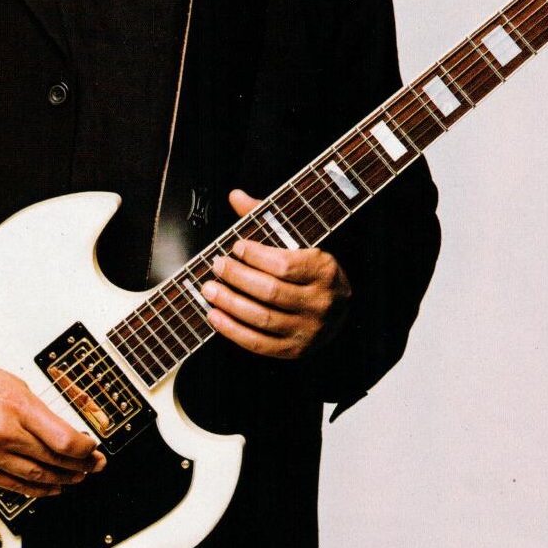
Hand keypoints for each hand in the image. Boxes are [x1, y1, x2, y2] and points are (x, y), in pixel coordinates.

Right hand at [0, 352, 104, 496]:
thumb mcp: (14, 384)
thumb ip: (38, 411)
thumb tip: (64, 432)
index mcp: (16, 407)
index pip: (64, 440)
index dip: (85, 449)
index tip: (93, 448)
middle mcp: (3, 435)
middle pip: (54, 460)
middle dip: (81, 465)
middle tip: (95, 465)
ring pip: (37, 478)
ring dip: (63, 480)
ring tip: (78, 477)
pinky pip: (14, 487)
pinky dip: (36, 490)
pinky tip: (51, 489)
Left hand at [201, 189, 351, 358]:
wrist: (338, 310)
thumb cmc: (311, 269)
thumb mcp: (298, 242)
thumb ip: (267, 219)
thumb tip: (235, 196)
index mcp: (325, 270)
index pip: (285, 265)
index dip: (256, 256)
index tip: (235, 246)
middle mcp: (321, 302)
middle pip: (271, 292)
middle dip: (238, 278)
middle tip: (216, 265)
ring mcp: (308, 330)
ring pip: (262, 318)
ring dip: (229, 303)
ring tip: (208, 289)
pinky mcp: (294, 350)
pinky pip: (258, 343)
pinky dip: (232, 330)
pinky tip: (214, 315)